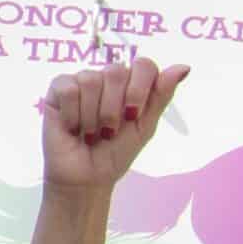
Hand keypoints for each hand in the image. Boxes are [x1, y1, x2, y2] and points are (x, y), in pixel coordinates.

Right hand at [41, 58, 189, 191]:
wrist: (87, 177)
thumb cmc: (116, 153)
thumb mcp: (145, 127)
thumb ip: (161, 96)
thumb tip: (184, 67)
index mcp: (131, 84)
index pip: (143, 65)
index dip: (139, 89)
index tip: (132, 115)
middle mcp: (106, 79)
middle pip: (116, 72)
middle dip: (113, 108)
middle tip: (109, 131)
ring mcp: (81, 82)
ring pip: (91, 80)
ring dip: (92, 116)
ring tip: (90, 133)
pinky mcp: (57, 90)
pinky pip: (69, 89)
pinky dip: (73, 114)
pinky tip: (72, 127)